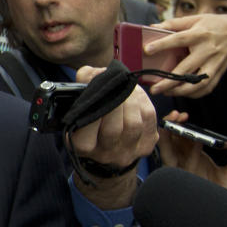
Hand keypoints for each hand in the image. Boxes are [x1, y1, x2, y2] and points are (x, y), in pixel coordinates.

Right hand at [69, 65, 158, 207]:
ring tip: (126, 88)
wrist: (109, 148)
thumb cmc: (92, 121)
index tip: (95, 84)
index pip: (86, 127)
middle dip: (116, 101)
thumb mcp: (78, 106)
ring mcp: (127, 152)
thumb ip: (82, 85)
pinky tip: (135, 95)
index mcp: (82, 145)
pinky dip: (143, 101)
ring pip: (133, 124)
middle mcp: (105, 154)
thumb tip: (93, 73)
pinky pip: (149, 119)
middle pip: (113, 128)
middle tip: (115, 86)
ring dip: (131, 100)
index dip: (94, 104)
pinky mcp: (145, 146)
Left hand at [146, 15, 226, 97]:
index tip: (147, 50)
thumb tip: (152, 27)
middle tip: (154, 88)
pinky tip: (181, 93)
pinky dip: (193, 94)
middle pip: (186, 69)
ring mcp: (215, 63)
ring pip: (198, 83)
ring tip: (166, 92)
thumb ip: (174, 23)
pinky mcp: (219, 73)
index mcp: (200, 34)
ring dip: (180, 91)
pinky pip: (206, 88)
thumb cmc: (213, 25)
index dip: (163, 44)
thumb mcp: (195, 19)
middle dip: (168, 81)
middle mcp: (208, 50)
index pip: (179, 39)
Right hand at [158, 111, 226, 195]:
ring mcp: (181, 175)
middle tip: (176, 115)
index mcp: (195, 159)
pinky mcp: (179, 183)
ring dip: (167, 136)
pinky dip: (170, 153)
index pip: (183, 139)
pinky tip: (176, 142)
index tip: (184, 115)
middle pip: (171, 143)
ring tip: (172, 123)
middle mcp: (185, 165)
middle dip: (171, 127)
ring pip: (166, 152)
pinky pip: (169, 167)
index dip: (180, 125)